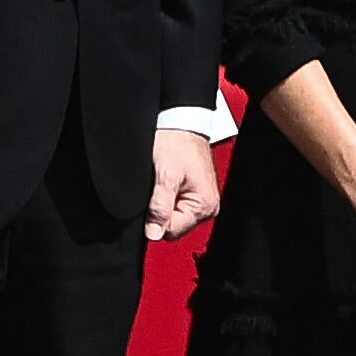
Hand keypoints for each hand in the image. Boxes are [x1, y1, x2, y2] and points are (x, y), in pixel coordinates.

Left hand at [144, 127, 221, 242]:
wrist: (181, 122)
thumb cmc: (177, 143)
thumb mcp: (165, 176)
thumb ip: (159, 207)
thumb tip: (153, 233)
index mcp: (205, 206)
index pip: (170, 231)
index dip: (153, 220)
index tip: (149, 201)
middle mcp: (206, 207)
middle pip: (171, 226)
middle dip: (157, 212)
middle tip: (154, 188)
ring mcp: (200, 200)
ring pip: (170, 216)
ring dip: (160, 203)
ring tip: (160, 181)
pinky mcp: (192, 192)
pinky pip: (172, 205)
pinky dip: (163, 196)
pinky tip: (162, 181)